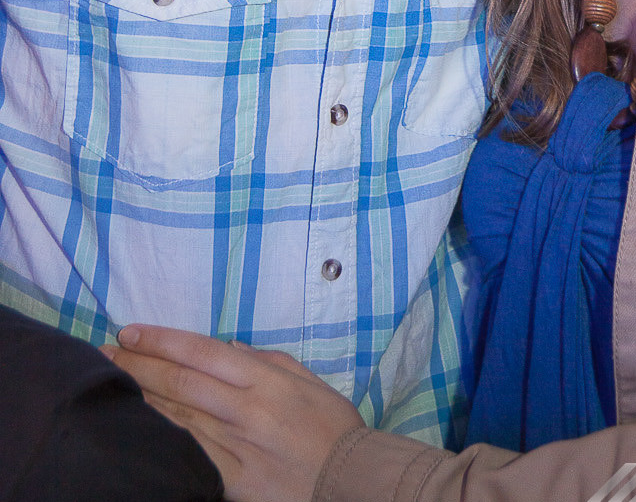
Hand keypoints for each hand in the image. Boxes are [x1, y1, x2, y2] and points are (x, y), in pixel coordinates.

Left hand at [107, 325, 363, 501]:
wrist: (350, 481)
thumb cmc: (332, 427)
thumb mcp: (308, 379)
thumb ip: (267, 361)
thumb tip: (229, 349)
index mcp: (265, 379)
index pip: (202, 351)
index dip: (162, 340)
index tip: (131, 332)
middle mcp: (246, 409)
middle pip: (181, 381)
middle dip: (139, 364)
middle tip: (107, 352)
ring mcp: (237, 446)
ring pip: (178, 416)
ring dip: (142, 396)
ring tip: (113, 382)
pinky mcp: (233, 480)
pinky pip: (190, 453)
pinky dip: (164, 436)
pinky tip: (141, 426)